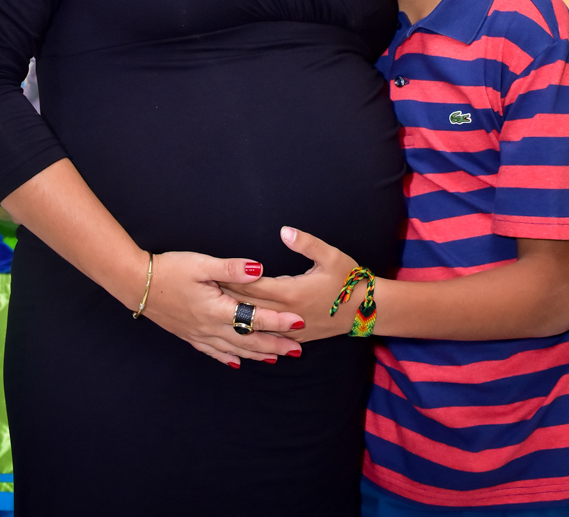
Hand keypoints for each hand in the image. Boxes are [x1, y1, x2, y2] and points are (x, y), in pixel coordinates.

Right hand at [142, 250, 304, 367]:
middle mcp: (210, 327)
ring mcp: (198, 334)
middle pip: (249, 339)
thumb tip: (259, 269)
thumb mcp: (201, 263)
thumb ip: (232, 269)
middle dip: (275, 344)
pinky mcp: (188, 335)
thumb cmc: (170, 269)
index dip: (279, 320)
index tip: (300, 322)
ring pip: (234, 349)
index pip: (255, 317)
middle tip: (298, 349)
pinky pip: (213, 351)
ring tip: (277, 358)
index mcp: (216, 309)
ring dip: (257, 354)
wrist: (137, 283)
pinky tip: (237, 363)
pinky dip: (228, 358)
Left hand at [224, 226, 360, 342]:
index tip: (211, 275)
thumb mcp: (330, 256)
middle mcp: (287, 313)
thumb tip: (284, 231)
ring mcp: (291, 328)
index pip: (252, 287)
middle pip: (248, 307)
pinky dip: (250, 333)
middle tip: (202, 291)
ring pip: (255, 325)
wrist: (366, 310)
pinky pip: (267, 337)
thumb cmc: (348, 279)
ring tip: (212, 310)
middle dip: (226, 299)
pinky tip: (236, 332)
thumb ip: (306, 243)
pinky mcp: (296, 337)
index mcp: (291, 292)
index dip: (231, 281)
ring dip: (235, 317)